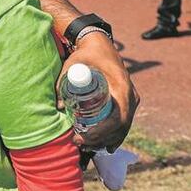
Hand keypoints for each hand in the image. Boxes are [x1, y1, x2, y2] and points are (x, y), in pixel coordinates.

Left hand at [60, 32, 138, 150]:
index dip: (103, 132)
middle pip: (121, 126)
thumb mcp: (72, 65)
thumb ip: (63, 82)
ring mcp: (131, 99)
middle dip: (101, 139)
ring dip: (107, 139)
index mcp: (121, 86)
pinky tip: (103, 145)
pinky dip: (115, 135)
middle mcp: (130, 95)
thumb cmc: (86, 54)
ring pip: (123, 127)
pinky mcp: (128, 101)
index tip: (84, 137)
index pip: (118, 118)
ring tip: (86, 146)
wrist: (100, 45)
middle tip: (80, 143)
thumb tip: (59, 106)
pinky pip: (124, 122)